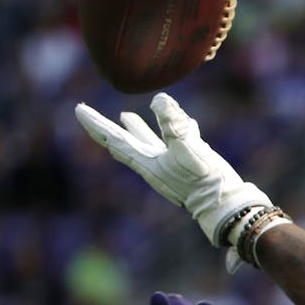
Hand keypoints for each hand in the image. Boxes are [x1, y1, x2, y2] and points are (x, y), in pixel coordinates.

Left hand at [74, 93, 271, 250]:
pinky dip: (174, 129)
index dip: (96, 125)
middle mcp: (156, 164)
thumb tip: (159, 99)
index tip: (78, 109)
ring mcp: (172, 165)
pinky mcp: (190, 164)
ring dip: (136, 129)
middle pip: (125, 142)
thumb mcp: (190, 150)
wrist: (226, 205)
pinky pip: (176, 142)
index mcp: (148, 163)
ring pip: (149, 142)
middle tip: (86, 112)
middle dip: (107, 127)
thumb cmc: (207, 182)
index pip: (115, 140)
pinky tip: (183, 121)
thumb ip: (174, 126)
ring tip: (124, 116)